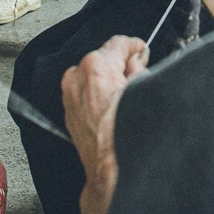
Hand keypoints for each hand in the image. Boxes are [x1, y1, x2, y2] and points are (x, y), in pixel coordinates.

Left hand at [62, 35, 149, 213]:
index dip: (136, 46)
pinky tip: (114, 108)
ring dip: (108, 79)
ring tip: (127, 95)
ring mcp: (70, 95)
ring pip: (92, 75)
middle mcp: (77, 77)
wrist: (110, 170)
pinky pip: (85, 93)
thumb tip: (137, 62)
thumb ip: (140, 68)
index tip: (143, 51)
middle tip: (139, 75)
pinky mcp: (69, 112)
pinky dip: (98, 94)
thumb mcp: (144, 90)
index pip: (119, 42)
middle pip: (103, 57)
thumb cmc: (126, 135)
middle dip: (121, 64)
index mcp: (96, 66)